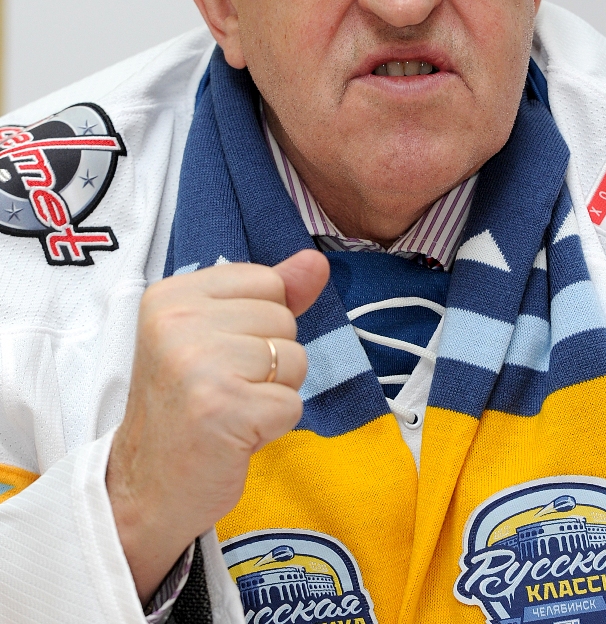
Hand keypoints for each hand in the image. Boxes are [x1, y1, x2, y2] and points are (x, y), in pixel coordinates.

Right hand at [106, 250, 329, 604]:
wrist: (146, 488)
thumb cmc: (186, 406)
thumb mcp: (218, 335)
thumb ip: (270, 295)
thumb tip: (316, 262)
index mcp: (173, 295)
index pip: (267, 281)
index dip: (260, 324)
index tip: (220, 354)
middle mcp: (179, 322)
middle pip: (283, 318)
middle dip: (270, 360)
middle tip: (224, 388)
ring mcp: (199, 363)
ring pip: (295, 358)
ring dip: (275, 392)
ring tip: (231, 409)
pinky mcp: (224, 408)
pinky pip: (292, 403)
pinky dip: (274, 424)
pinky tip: (235, 433)